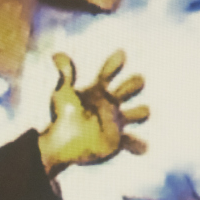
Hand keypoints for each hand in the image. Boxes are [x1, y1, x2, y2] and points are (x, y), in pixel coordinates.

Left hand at [38, 50, 148, 174]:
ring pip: (138, 113)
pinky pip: (133, 142)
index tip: (121, 52)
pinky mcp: (116, 141)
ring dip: (141, 111)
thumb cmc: (61, 117)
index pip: (108, 73)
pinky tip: (143, 147)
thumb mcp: (63, 93)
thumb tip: (56, 54)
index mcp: (96, 92)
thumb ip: (65, 74)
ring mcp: (114, 122)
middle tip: (138, 81)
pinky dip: (139, 145)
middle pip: (129, 87)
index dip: (115, 62)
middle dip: (135, 82)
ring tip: (142, 111)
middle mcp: (108, 104)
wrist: (59, 145)